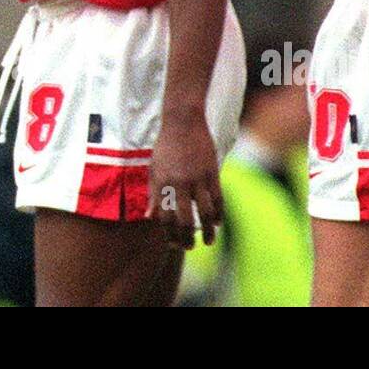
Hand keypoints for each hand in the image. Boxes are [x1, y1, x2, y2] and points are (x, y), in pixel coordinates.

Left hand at [147, 108, 220, 249]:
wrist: (183, 120)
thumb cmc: (165, 145)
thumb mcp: (154, 168)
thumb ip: (153, 194)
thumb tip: (149, 217)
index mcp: (162, 182)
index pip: (164, 217)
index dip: (168, 234)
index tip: (172, 243)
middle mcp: (178, 183)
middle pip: (184, 220)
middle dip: (186, 239)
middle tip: (189, 247)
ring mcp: (197, 178)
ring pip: (204, 213)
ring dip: (207, 232)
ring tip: (208, 241)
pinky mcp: (212, 172)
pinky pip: (217, 199)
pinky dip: (218, 214)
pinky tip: (217, 223)